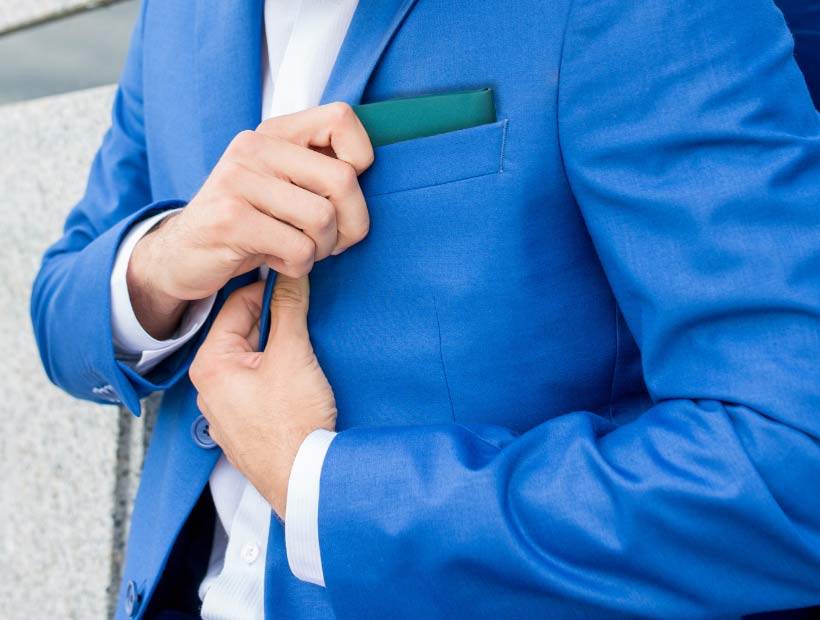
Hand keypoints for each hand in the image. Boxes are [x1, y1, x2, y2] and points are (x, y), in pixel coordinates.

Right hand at [127, 102, 373, 338]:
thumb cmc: (247, 222)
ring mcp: (238, 180)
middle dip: (352, 224)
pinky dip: (299, 267)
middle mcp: (254, 147)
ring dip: (322, 249)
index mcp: (273, 133)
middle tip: (335, 242)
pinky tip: (278, 261)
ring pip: (323, 219)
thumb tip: (368, 176)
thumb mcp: (280, 186)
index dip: (361, 160)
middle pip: (343, 180)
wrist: (180, 254)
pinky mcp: (231, 219)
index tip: (343, 193)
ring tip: (301, 252)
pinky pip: (298, 249)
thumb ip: (318, 170)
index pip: (342, 119)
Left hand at [189, 275, 335, 517]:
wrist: (304, 482)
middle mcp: (210, 388)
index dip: (269, 289)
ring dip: (279, 350)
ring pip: (253, 362)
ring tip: (307, 350)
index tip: (295, 283)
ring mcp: (226, 412)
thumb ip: (289, 309)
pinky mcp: (245, 429)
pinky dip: (277, 377)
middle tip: (307, 316)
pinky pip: (258, 388)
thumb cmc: (292, 425)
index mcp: (211, 365)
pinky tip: (300, 382)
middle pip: (245, 334)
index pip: (236, 306)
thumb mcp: (292, 356)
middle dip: (276, 322)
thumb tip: (290, 276)